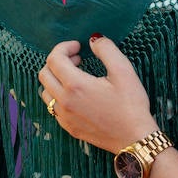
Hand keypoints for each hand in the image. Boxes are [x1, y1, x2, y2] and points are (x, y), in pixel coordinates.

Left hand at [38, 36, 159, 152]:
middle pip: (44, 74)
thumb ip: (106, 49)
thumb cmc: (130, 105)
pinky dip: (58, 95)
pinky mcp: (68, 127)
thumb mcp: (124, 71)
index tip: (78, 46)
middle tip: (77, 59)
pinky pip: (52, 107)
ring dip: (55, 78)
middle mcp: (64, 102)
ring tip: (76, 76)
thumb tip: (93, 39)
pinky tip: (77, 94)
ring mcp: (64, 117)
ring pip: (45, 91)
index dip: (64, 47)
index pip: (54, 59)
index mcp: (75, 85)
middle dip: (58, 61)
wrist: (133, 138)